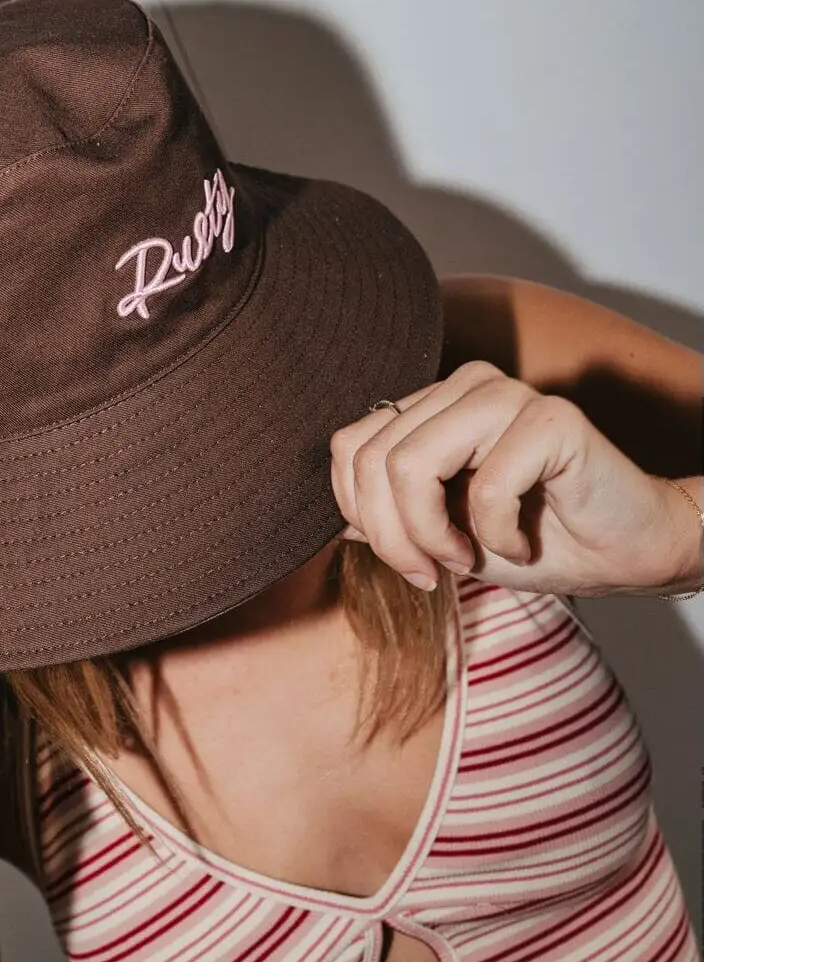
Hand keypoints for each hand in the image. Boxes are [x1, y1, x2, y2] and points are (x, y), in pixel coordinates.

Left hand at [330, 361, 702, 596]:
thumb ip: (387, 518)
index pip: (349, 447)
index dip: (360, 514)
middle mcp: (462, 387)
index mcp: (431, 406)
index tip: (405, 561)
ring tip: (468, 559)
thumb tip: (337, 523)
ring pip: (411, 466)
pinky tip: (523, 544)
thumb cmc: (532, 539)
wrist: (624, 553)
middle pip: (372, 460)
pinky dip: (497, 537)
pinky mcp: (551, 418)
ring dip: (432, 536)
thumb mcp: (441, 537)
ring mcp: (505, 395)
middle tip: (429, 573)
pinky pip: (486, 487)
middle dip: (391, 537)